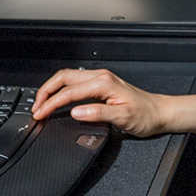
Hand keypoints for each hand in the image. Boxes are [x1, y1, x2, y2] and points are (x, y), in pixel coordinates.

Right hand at [30, 67, 172, 136]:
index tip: (40, 114)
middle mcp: (100, 77)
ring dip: (52, 89)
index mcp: (103, 83)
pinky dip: (61, 90)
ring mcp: (101, 79)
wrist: (159, 113)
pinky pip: (75, 83)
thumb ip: (97, 113)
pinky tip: (58, 99)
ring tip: (42, 103)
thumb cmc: (145, 115)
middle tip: (36, 107)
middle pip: (63, 78)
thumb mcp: (122, 118)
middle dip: (46, 91)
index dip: (51, 103)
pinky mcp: (102, 85)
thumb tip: (75, 111)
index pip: (69, 92)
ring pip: (68, 78)